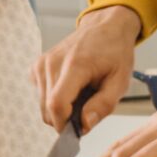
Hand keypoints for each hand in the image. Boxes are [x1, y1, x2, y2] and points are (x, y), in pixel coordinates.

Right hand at [34, 6, 139, 133]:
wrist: (105, 27)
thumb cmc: (115, 53)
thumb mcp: (120, 82)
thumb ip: (103, 106)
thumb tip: (84, 126)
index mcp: (75, 65)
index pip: (56, 104)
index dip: (64, 125)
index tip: (79, 129)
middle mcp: (52, 62)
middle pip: (47, 109)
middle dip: (66, 119)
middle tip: (87, 108)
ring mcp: (42, 63)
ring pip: (42, 106)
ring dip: (61, 109)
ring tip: (81, 95)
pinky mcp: (37, 66)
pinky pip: (40, 96)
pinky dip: (54, 99)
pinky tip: (70, 88)